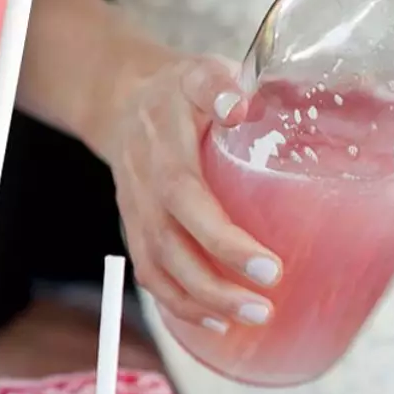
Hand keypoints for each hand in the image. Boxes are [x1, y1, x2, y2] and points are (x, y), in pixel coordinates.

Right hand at [99, 54, 284, 331]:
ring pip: (160, 267)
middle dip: (218, 280)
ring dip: (203, 301)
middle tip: (267, 300)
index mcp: (164, 149)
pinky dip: (180, 305)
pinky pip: (151, 276)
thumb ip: (219, 84)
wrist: (124, 102)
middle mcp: (145, 186)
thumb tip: (244, 106)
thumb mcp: (198, 72)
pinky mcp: (137, 230)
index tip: (269, 265)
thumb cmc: (176, 91)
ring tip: (253, 317)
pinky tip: (216, 322)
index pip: (187, 197)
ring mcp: (137, 212)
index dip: (222, 237)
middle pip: (172, 244)